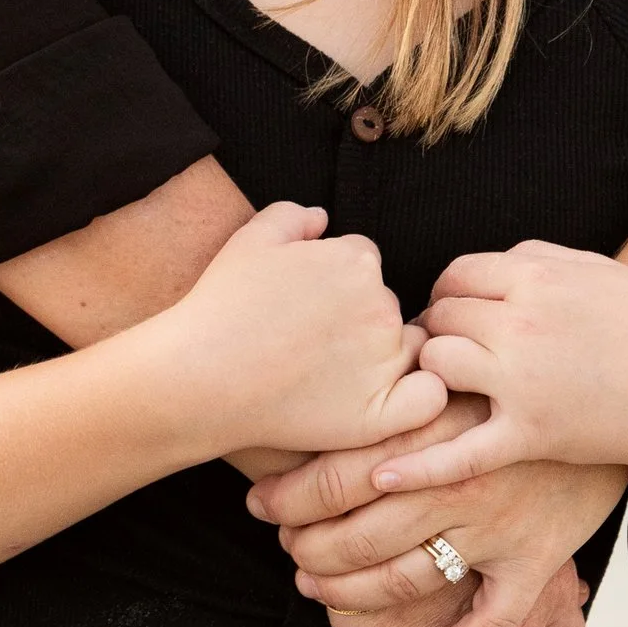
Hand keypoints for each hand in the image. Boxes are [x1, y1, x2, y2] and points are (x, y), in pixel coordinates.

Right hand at [156, 202, 444, 462]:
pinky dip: (420, 396)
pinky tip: (385, 400)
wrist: (199, 376)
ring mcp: (383, 358)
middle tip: (313, 347)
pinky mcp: (381, 410)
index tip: (308, 311)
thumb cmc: (219, 307)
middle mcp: (379, 304)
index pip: (364, 265)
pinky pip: (428, 398)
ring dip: (383, 357)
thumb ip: (292, 216)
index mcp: (355, 260)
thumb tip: (322, 220)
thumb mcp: (250, 239)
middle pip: (385, 306)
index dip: (336, 286)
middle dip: (358, 321)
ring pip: (405, 349)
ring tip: (329, 377)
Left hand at [251, 393, 623, 626]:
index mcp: (429, 429)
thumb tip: (330, 358)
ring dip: (347, 595)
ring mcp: (495, 526)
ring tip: (316, 589)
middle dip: (304, 549)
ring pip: (400, 580)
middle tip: (284, 550)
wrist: (620, 393)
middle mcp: (455, 483)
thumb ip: (398, 366)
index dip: (287, 496)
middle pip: (354, 534)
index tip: (261, 501)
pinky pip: (488, 623)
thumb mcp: (457, 357)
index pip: (335, 473)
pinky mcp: (534, 560)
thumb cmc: (523, 372)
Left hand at [403, 242, 627, 489]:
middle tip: (448, 359)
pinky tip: (382, 476)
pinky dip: (418, 465)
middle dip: (438, 335)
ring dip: (432, 379)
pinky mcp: (531, 433)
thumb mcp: (595, 273)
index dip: (449, 297)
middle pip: (439, 318)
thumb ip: (534, 261)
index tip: (457, 317)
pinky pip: (459, 450)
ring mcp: (523, 378)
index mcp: (536, 275)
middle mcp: (522, 321)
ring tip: (447, 392)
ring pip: (435, 368)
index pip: (455, 276)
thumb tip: (484, 267)